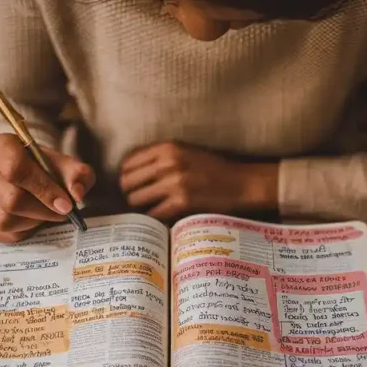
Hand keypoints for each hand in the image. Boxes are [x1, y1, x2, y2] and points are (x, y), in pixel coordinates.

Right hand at [0, 133, 95, 242]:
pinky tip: (31, 220)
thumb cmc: (47, 168)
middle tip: (61, 212)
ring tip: (44, 214)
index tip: (66, 204)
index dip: (43, 190)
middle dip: (42, 211)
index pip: (16, 169)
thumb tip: (77, 194)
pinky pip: (0, 233)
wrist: (28, 175)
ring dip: (32, 222)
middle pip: (11, 199)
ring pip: (5, 220)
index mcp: (1, 145)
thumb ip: (78, 175)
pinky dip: (22, 231)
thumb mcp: (67, 166)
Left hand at [119, 142, 277, 221]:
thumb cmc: (212, 169)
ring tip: (150, 208)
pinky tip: (163, 216)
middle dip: (130, 193)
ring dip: (141, 207)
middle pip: (127, 182)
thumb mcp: (185, 152)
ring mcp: (174, 183)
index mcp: (167, 148)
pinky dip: (155, 218)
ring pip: (136, 200)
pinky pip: (153, 214)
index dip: (126, 176)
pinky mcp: (182, 202)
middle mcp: (168, 163)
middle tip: (139, 200)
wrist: (240, 183)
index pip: (128, 163)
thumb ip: (159, 158)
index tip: (133, 185)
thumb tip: (129, 172)